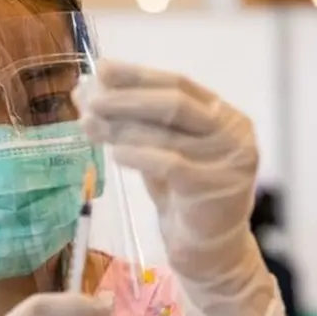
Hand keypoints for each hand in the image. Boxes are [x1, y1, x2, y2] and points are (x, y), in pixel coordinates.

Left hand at [75, 60, 284, 315]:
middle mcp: (232, 131)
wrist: (208, 248)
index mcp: (221, 113)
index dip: (138, 75)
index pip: (178, 83)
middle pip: (175, 102)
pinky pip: (171, 164)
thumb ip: (130, 121)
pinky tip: (115, 154)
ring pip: (168, 132)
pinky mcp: (217, 189)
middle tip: (90, 98)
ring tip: (88, 124)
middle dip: (127, 97)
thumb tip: (84, 90)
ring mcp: (228, 160)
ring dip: (122, 127)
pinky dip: (138, 155)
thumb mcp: (157, 150)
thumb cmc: (181, 194)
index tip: (102, 68)